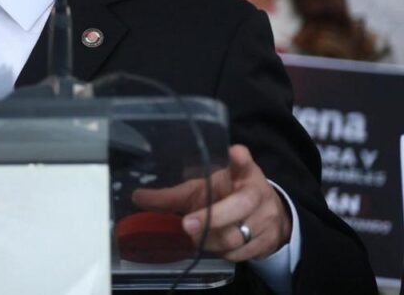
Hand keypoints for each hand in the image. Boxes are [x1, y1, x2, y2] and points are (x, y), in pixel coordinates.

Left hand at [131, 145, 291, 261]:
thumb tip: (137, 197)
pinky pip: (241, 252)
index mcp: (242, 173)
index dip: (240, 159)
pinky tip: (213, 245)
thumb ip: (172, 195)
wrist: (265, 220)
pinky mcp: (268, 240)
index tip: (235, 153)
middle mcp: (257, 193)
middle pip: (240, 205)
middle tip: (187, 224)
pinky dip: (223, 252)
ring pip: (237, 235)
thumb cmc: (226, 197)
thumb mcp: (200, 190)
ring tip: (195, 236)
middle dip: (212, 217)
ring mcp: (266, 218)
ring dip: (211, 239)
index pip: (244, 162)